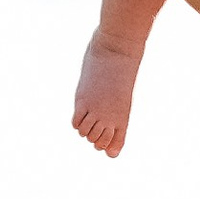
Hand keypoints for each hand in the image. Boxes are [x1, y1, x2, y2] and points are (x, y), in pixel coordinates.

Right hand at [73, 32, 140, 156]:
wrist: (117, 52)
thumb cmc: (121, 74)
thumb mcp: (121, 99)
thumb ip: (115, 118)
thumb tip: (108, 140)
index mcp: (123, 118)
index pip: (114, 145)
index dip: (107, 146)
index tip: (104, 138)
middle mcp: (110, 118)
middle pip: (97, 142)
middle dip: (94, 137)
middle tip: (94, 122)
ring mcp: (96, 110)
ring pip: (85, 134)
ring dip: (84, 129)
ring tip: (88, 114)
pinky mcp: (83, 101)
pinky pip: (76, 123)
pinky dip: (77, 122)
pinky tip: (81, 110)